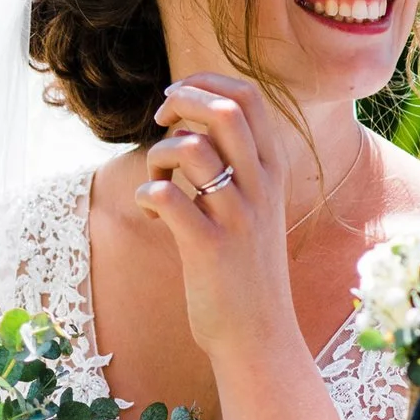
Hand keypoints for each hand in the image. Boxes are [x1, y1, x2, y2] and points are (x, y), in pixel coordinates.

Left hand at [137, 73, 306, 361]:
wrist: (258, 335)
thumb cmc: (244, 268)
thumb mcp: (253, 207)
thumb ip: (235, 164)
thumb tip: (192, 123)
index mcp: (272, 171)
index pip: (250, 97)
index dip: (206, 84)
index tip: (177, 103)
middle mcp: (261, 187)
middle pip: (225, 110)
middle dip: (182, 101)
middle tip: (160, 123)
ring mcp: (238, 216)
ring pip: (192, 148)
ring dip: (159, 156)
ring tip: (158, 184)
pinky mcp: (210, 247)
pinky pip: (167, 197)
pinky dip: (147, 196)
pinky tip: (153, 217)